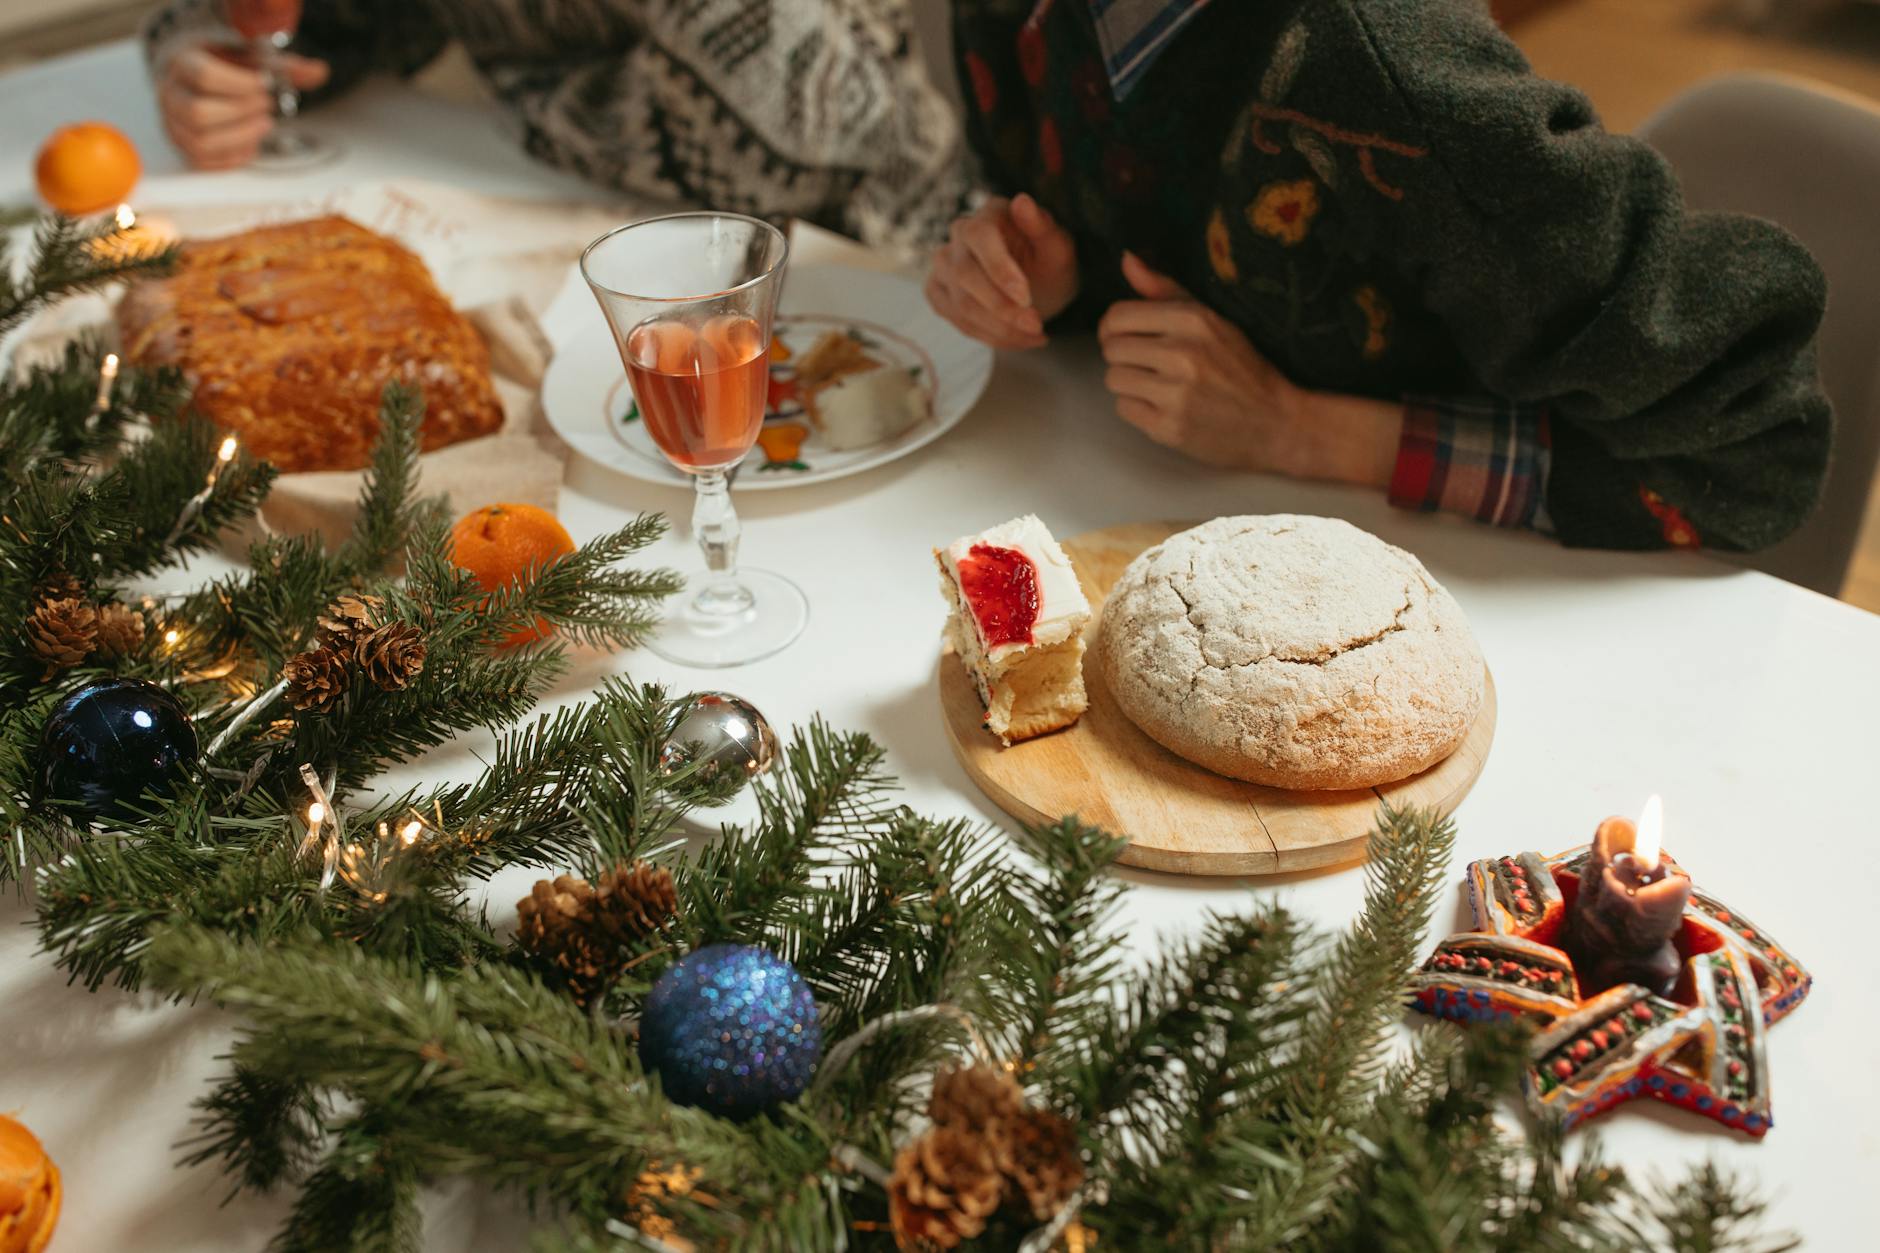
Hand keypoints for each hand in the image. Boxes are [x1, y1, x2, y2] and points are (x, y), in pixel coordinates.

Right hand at [156, 42, 328, 170]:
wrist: (200, 78)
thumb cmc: (228, 68)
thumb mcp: (252, 59)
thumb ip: (283, 67)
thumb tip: (320, 72)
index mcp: (183, 63)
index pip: (204, 76)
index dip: (240, 85)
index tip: (265, 85)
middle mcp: (171, 94)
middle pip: (200, 113)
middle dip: (241, 113)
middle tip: (266, 106)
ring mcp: (173, 123)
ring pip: (201, 141)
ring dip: (240, 137)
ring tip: (264, 124)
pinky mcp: (183, 146)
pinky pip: (204, 162)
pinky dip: (233, 157)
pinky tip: (253, 145)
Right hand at [925, 194, 1077, 349]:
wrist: (1041, 286)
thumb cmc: (1049, 262)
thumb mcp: (1058, 246)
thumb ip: (1042, 227)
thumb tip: (1022, 201)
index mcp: (989, 215)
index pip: (979, 236)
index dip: (999, 268)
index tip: (1025, 297)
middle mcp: (959, 235)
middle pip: (965, 275)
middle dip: (1002, 308)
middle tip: (1036, 325)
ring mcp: (944, 265)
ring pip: (961, 304)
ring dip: (1000, 328)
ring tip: (1034, 335)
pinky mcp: (938, 292)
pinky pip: (957, 321)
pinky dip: (989, 336)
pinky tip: (1016, 338)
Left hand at [1098, 253, 1400, 484]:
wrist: (1274, 421)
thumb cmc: (1241, 366)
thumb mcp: (1211, 319)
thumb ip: (1165, 290)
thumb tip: (1127, 259)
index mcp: (1193, 320)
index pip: (1118, 316)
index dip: (1114, 327)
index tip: (1127, 336)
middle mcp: (1183, 354)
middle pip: (1112, 349)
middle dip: (1125, 356)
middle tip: (1150, 365)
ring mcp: (1176, 394)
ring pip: (1113, 379)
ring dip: (1129, 383)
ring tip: (1158, 385)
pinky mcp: (1169, 428)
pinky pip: (1124, 409)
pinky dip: (1138, 408)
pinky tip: (1163, 406)